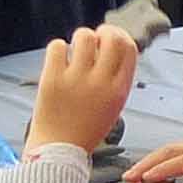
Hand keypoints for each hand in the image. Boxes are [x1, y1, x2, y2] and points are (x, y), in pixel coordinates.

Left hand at [27, 25, 139, 153]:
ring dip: (79, 39)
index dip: (120, 36)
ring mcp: (76, 80)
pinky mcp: (53, 79)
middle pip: (111, 37)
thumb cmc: (85, 129)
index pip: (129, 48)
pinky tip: (58, 61)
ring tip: (74, 52)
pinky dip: (59, 49)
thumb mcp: (112, 106)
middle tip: (93, 40)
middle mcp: (100, 83)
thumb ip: (115, 79)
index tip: (110, 38)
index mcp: (118, 90)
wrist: (58, 151)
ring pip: (84, 36)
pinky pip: (58, 46)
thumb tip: (109, 46)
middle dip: (103, 32)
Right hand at [124, 131, 182, 182]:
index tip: (146, 178)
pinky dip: (159, 159)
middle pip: (170, 150)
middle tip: (129, 178)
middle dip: (146, 163)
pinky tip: (151, 171)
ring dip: (149, 160)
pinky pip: (175, 150)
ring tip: (133, 177)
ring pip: (170, 148)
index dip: (164, 168)